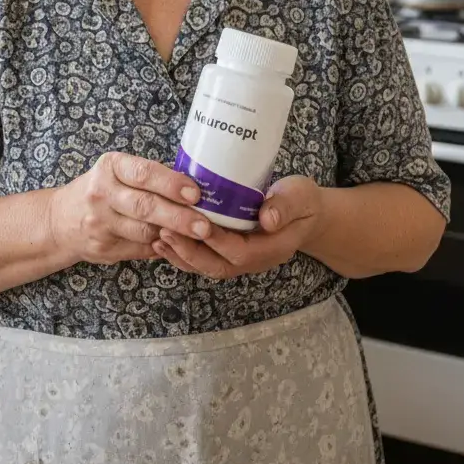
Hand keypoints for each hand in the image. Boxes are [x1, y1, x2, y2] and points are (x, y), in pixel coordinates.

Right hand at [50, 151, 210, 265]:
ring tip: (197, 237)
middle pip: (145, 206)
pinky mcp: (102, 248)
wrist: (60, 220)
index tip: (195, 193)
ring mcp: (100, 223)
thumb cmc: (102, 189)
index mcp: (110, 167)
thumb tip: (195, 189)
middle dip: (179, 217)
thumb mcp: (118, 172)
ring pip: (144, 232)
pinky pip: (139, 250)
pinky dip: (161, 248)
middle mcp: (101, 193)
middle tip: (205, 226)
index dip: (171, 183)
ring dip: (174, 236)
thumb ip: (150, 178)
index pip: (143, 173)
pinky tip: (176, 246)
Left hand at [153, 175, 326, 279]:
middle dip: (189, 252)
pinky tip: (163, 240)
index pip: (240, 252)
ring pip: (206, 266)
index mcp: (271, 249)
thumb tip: (267, 217)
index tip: (196, 224)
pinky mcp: (227, 252)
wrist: (305, 214)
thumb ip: (286, 205)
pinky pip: (203, 259)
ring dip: (181, 254)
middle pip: (217, 266)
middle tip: (166, 232)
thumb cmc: (302, 202)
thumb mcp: (301, 197)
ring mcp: (239, 259)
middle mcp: (252, 260)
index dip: (216, 241)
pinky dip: (182, 252)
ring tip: (158, 237)